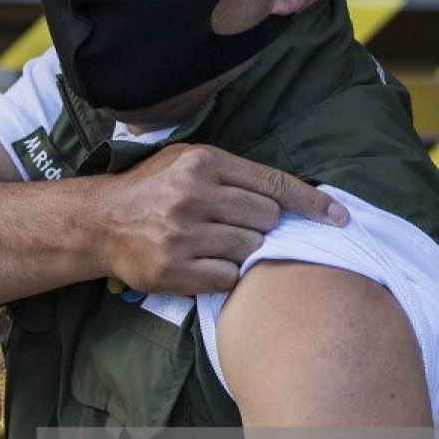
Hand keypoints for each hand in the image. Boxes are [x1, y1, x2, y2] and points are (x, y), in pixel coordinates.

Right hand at [92, 144, 348, 294]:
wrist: (99, 223)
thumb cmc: (150, 190)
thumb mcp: (185, 162)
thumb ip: (232, 172)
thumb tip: (292, 196)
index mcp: (201, 163)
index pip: (273, 183)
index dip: (312, 202)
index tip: (339, 218)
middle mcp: (192, 195)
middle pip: (267, 218)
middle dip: (260, 225)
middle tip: (232, 225)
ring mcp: (183, 234)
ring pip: (250, 248)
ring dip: (241, 250)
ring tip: (212, 243)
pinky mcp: (175, 269)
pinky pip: (228, 277)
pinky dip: (224, 274)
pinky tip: (202, 263)